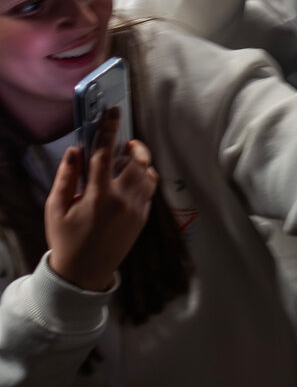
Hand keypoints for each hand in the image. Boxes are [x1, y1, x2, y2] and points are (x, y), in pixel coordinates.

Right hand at [45, 109, 157, 293]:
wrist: (83, 273)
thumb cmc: (65, 239)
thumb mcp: (56, 209)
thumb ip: (65, 177)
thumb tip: (75, 150)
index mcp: (98, 196)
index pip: (104, 154)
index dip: (108, 130)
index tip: (112, 112)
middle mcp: (122, 200)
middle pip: (138, 161)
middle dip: (134, 147)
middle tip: (125, 144)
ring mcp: (136, 209)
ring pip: (149, 175)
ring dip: (142, 163)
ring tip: (128, 162)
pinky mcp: (144, 218)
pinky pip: (150, 191)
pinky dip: (144, 180)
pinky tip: (130, 182)